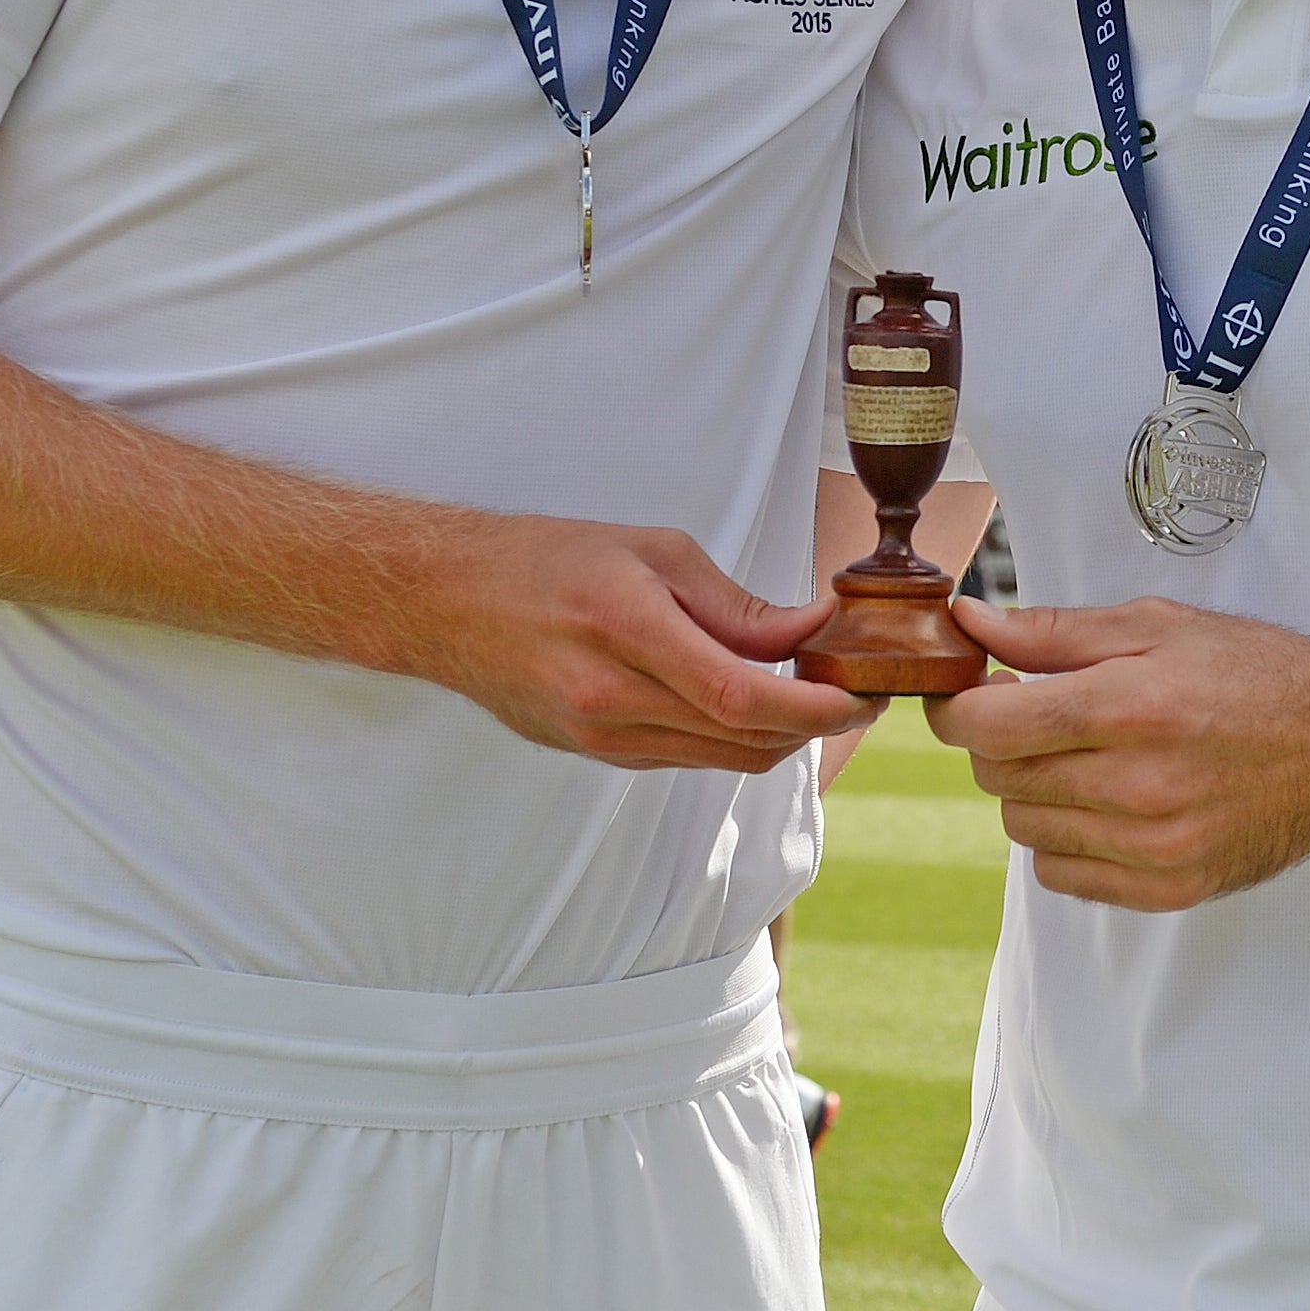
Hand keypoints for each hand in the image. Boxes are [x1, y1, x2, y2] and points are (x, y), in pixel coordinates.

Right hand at [396, 513, 878, 773]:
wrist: (449, 602)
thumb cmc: (549, 559)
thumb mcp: (653, 551)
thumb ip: (735, 604)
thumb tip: (811, 630)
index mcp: (625, 628)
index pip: (740, 694)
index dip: (813, 706)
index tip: (860, 694)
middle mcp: (610, 698)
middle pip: (742, 740)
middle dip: (813, 725)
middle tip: (857, 691)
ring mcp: (600, 737)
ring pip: (721, 759)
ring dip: (777, 736)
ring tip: (812, 692)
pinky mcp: (595, 755)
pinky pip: (686, 757)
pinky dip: (730, 737)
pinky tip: (748, 701)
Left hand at [929, 596, 1309, 910]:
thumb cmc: (1257, 674)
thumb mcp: (1157, 626)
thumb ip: (1053, 632)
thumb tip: (968, 624)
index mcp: (1133, 708)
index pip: (990, 727)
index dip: (957, 707)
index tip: (965, 692)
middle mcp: (1140, 787)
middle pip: (1000, 777)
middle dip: (1000, 740)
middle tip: (1038, 711)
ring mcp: (1155, 848)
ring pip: (1024, 827)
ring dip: (1033, 788)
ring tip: (1083, 754)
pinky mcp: (1169, 889)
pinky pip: (1061, 874)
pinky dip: (1063, 838)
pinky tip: (1103, 801)